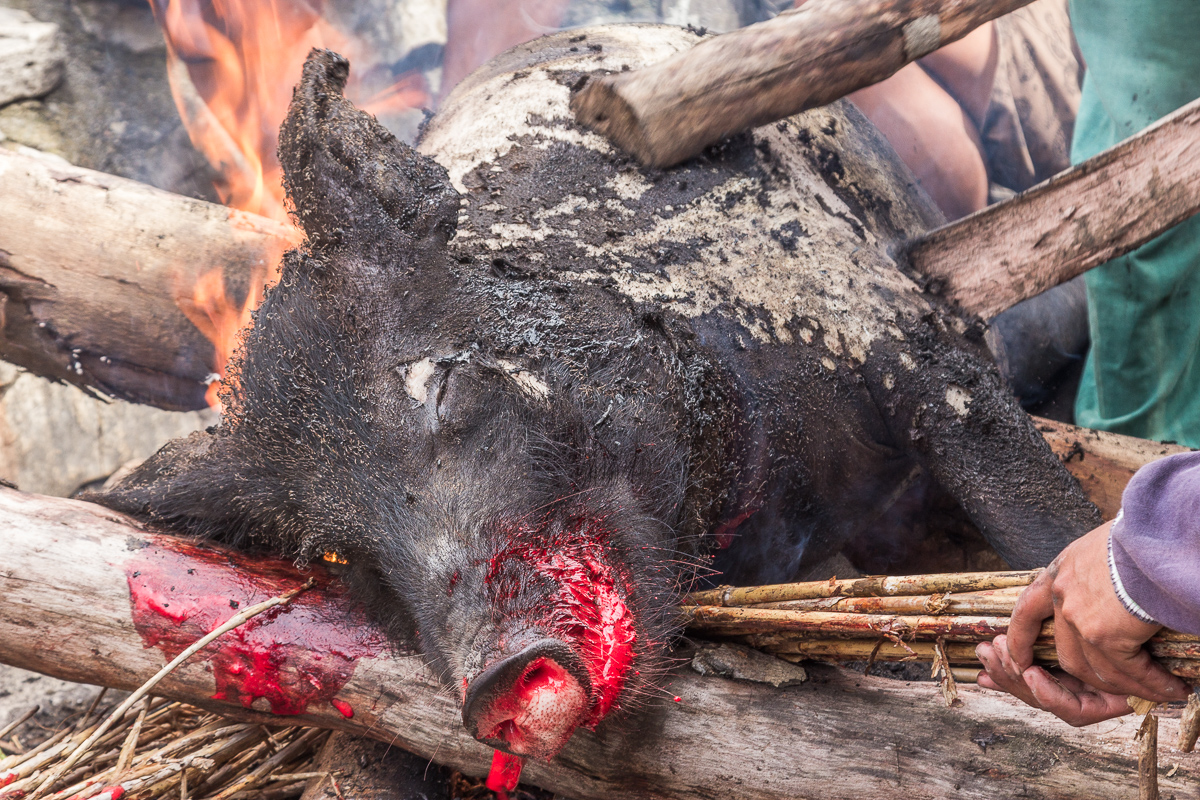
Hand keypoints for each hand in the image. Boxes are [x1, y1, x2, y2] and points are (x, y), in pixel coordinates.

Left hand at [975, 521, 1190, 725]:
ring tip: (1156, 691)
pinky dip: (1150, 684)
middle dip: (1089, 677)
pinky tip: (1170, 688)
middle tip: (1113, 689)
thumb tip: (1103, 587)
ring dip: (1127, 686)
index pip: (1026, 610)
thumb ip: (1089, 573)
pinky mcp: (1106, 635)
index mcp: (1057, 573)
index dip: (1021, 639)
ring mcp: (1079, 619)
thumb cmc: (1139, 535)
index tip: (1018, 659)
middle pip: (1064, 653)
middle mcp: (1061, 597)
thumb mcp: (1098, 549)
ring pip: (1095, 670)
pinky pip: (1127, 672)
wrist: (1155, 534)